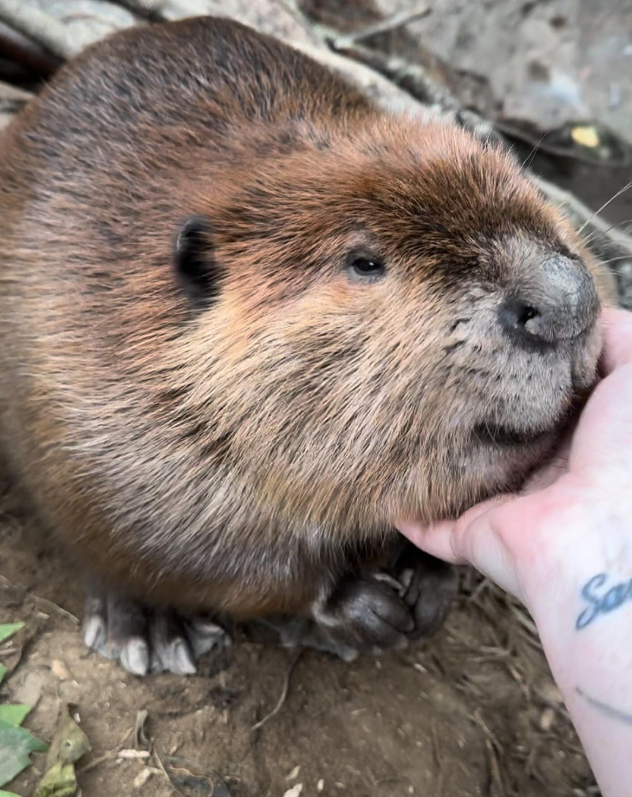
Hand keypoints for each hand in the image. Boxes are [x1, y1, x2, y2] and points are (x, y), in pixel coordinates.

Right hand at [397, 307, 631, 611]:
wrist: (606, 527)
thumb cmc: (625, 446)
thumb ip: (615, 339)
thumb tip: (582, 320)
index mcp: (583, 436)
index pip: (541, 401)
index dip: (519, 374)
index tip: (485, 341)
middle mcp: (546, 472)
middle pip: (501, 438)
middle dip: (473, 414)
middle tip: (432, 373)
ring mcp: (510, 507)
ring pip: (466, 477)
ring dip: (437, 456)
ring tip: (399, 419)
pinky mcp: (477, 534)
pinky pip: (432, 526)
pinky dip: (410, 514)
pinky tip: (386, 488)